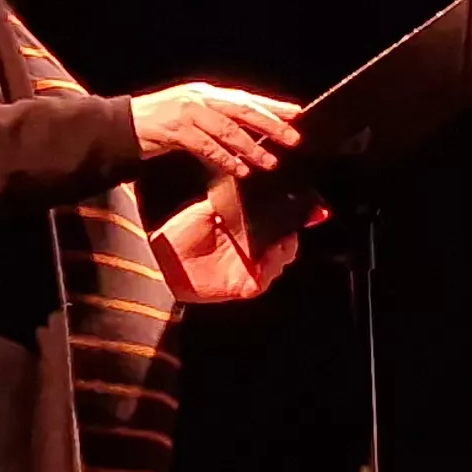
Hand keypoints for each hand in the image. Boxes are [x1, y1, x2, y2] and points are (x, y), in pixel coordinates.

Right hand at [131, 83, 303, 176]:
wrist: (119, 125)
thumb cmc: (158, 122)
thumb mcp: (192, 114)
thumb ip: (218, 120)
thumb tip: (251, 132)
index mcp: (206, 93)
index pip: (246, 98)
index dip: (273, 105)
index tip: (297, 113)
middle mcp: (200, 98)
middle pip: (243, 110)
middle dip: (271, 124)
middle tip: (293, 138)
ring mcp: (187, 113)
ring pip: (228, 130)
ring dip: (252, 148)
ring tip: (270, 162)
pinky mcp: (175, 130)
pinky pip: (207, 146)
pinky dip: (225, 159)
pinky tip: (240, 170)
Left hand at [153, 195, 300, 303]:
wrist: (158, 261)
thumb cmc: (178, 235)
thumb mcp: (207, 210)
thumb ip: (231, 201)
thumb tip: (253, 185)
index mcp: (246, 230)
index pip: (279, 224)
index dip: (298, 218)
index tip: (314, 211)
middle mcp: (251, 250)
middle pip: (287, 243)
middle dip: (293, 235)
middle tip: (291, 226)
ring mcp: (248, 269)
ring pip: (280, 261)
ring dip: (283, 251)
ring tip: (279, 241)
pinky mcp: (241, 286)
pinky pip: (263, 281)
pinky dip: (267, 271)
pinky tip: (263, 261)